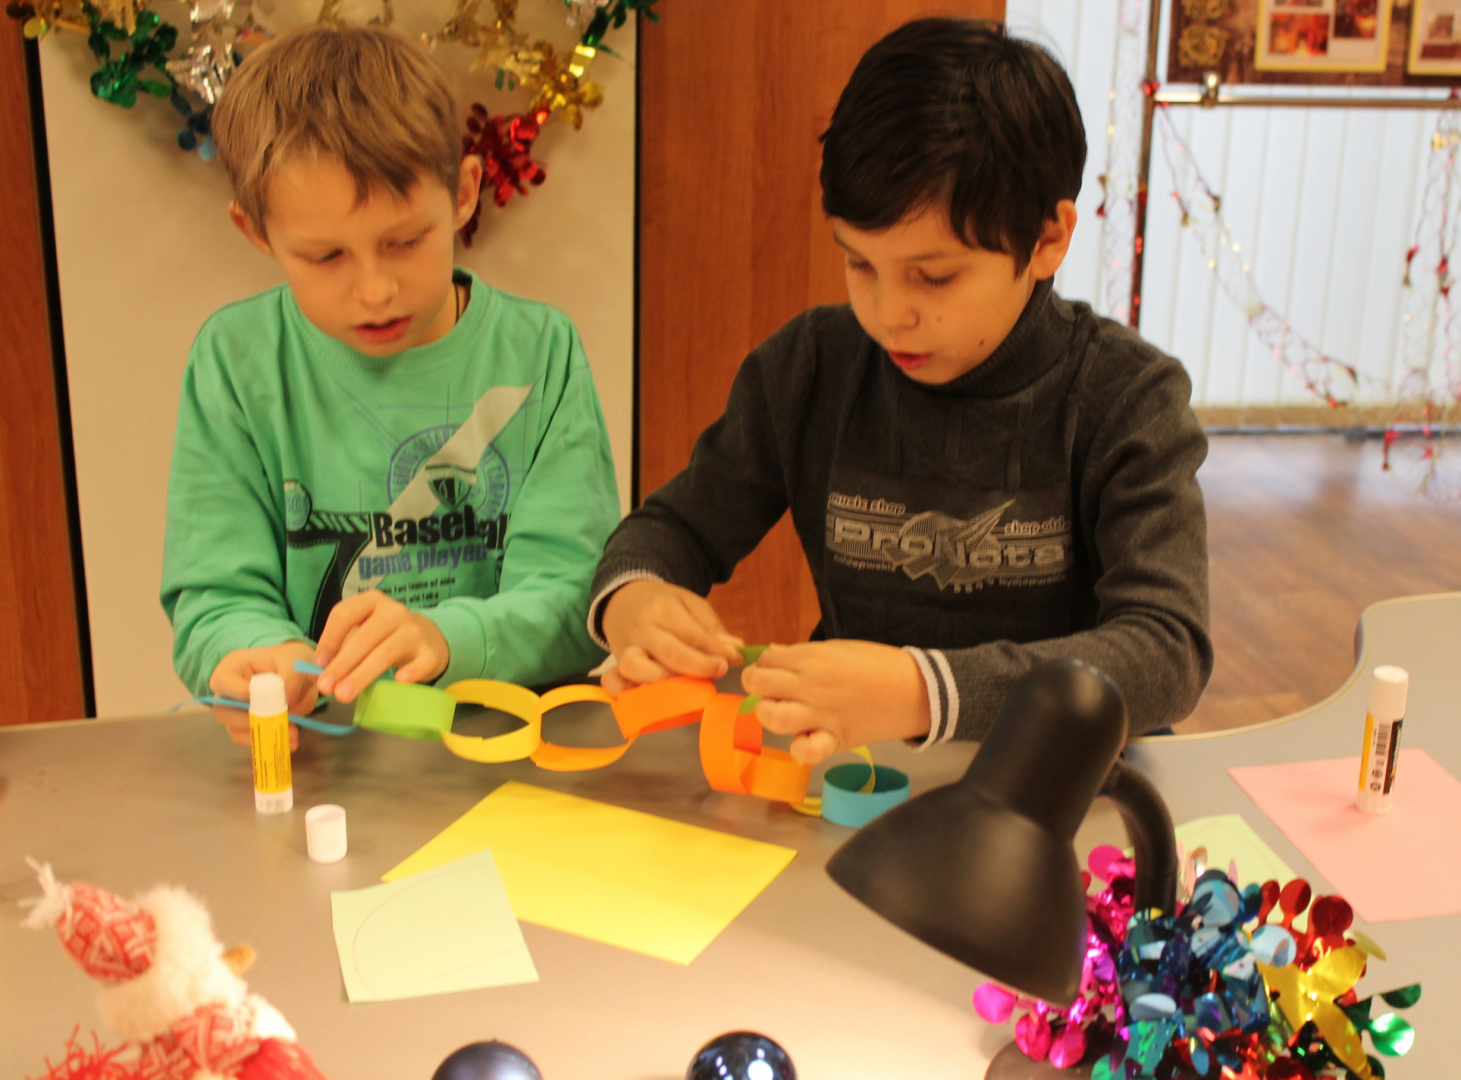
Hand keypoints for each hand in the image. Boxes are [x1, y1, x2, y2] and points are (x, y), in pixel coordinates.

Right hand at [208, 641, 316, 748]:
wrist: (298, 674)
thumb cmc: (289, 660)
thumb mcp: (294, 660)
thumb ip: (291, 676)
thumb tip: (286, 700)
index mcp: (232, 668)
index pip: (222, 681)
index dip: (238, 692)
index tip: (262, 698)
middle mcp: (227, 692)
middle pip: (224, 711)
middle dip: (252, 720)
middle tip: (281, 721)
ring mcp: (234, 712)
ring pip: (235, 730)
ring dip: (262, 735)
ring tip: (293, 734)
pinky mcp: (246, 728)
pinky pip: (249, 740)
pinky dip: (268, 743)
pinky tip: (291, 742)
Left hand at [313, 591, 449, 702]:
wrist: (427, 638)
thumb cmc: (385, 636)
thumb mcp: (363, 631)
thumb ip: (341, 647)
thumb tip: (315, 673)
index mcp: (371, 601)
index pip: (344, 614)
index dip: (329, 639)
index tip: (319, 664)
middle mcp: (394, 611)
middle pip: (363, 638)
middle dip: (342, 664)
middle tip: (326, 687)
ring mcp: (414, 631)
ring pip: (385, 653)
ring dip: (362, 675)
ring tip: (344, 695)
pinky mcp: (430, 652)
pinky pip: (420, 663)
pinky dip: (410, 672)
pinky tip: (399, 681)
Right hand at [599, 580, 743, 693]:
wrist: (622, 598)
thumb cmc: (662, 604)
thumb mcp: (690, 604)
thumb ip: (711, 628)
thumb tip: (735, 650)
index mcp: (663, 609)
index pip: (693, 634)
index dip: (717, 651)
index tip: (734, 661)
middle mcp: (643, 630)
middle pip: (670, 652)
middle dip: (698, 666)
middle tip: (719, 671)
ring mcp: (625, 649)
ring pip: (635, 667)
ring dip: (662, 682)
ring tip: (684, 687)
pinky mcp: (614, 665)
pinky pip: (611, 681)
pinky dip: (624, 692)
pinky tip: (646, 699)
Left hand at [740, 640, 931, 764]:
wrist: (916, 689)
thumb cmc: (878, 663)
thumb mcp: (838, 648)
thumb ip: (803, 652)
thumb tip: (773, 652)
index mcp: (812, 658)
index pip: (766, 660)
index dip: (766, 665)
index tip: (775, 671)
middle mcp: (810, 685)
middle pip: (758, 684)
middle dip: (756, 685)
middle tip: (770, 690)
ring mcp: (821, 714)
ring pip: (772, 717)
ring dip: (768, 714)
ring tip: (780, 712)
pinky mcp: (836, 740)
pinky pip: (806, 751)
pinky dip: (800, 749)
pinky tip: (803, 739)